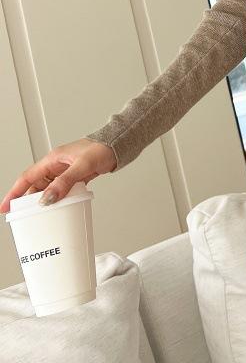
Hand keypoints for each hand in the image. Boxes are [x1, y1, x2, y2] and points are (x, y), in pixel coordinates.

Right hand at [0, 138, 116, 213]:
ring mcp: (66, 171)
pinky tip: (62, 206)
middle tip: (25, 216)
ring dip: (46, 200)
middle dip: (29, 200)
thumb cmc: (101, 148)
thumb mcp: (82, 165)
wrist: (118, 146)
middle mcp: (57, 165)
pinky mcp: (76, 176)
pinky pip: (62, 190)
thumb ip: (65, 181)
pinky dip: (60, 198)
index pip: (27, 177)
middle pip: (37, 185)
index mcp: (53, 159)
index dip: (14, 193)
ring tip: (43, 215)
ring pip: (50, 189)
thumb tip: (47, 198)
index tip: (5, 207)